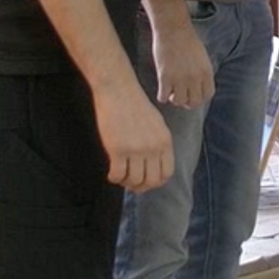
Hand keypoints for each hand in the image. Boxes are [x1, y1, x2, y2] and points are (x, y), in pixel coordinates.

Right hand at [93, 76, 174, 191]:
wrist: (119, 91)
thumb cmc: (136, 105)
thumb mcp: (156, 124)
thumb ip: (158, 144)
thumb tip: (153, 165)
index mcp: (165, 141)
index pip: (167, 173)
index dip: (156, 182)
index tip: (146, 181)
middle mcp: (153, 148)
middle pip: (151, 181)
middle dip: (141, 187)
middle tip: (131, 183)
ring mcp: (136, 149)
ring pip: (134, 181)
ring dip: (126, 183)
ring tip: (121, 176)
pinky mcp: (118, 149)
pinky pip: (117, 175)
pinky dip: (114, 178)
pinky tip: (112, 172)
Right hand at [153, 19, 213, 109]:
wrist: (173, 29)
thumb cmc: (187, 39)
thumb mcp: (202, 57)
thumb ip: (202, 72)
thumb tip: (199, 86)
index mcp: (206, 72)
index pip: (208, 95)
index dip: (200, 97)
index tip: (193, 94)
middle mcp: (195, 78)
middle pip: (194, 102)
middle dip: (187, 102)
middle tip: (180, 95)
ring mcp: (180, 79)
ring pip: (179, 102)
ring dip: (174, 100)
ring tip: (171, 92)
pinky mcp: (165, 77)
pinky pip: (163, 97)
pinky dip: (162, 96)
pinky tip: (162, 89)